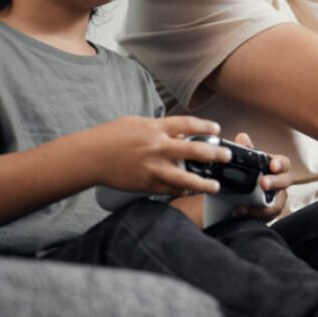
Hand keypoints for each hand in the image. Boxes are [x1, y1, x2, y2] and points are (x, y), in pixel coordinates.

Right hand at [84, 116, 230, 196]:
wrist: (90, 157)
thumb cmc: (111, 137)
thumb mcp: (137, 123)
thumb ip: (159, 128)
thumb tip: (179, 132)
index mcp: (155, 128)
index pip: (188, 125)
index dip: (206, 126)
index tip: (216, 129)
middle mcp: (158, 148)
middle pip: (195, 151)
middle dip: (215, 154)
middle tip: (227, 156)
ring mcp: (153, 168)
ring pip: (185, 178)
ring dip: (203, 183)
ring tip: (215, 186)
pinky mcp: (147, 184)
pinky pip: (170, 190)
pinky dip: (182, 191)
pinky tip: (191, 192)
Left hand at [231, 132, 291, 222]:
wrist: (233, 199)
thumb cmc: (246, 176)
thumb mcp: (243, 163)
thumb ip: (244, 151)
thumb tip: (242, 138)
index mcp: (275, 168)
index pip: (283, 163)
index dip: (280, 164)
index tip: (273, 165)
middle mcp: (280, 184)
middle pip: (286, 182)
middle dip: (275, 182)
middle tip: (263, 183)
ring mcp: (276, 200)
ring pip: (278, 204)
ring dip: (263, 205)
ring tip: (244, 205)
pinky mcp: (268, 214)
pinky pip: (267, 217)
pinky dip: (254, 215)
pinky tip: (240, 211)